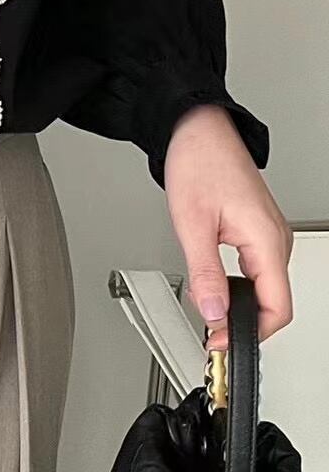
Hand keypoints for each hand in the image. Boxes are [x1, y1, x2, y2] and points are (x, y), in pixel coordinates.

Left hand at [164, 104, 292, 352]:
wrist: (199, 130)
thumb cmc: (199, 164)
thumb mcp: (193, 226)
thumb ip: (205, 275)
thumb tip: (214, 312)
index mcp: (266, 240)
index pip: (278, 308)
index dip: (251, 334)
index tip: (222, 341)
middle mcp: (276, 239)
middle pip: (275, 303)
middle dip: (244, 324)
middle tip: (210, 333)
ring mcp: (270, 235)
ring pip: (266, 288)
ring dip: (241, 306)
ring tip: (209, 312)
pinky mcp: (260, 231)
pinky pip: (259, 271)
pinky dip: (241, 287)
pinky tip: (217, 288)